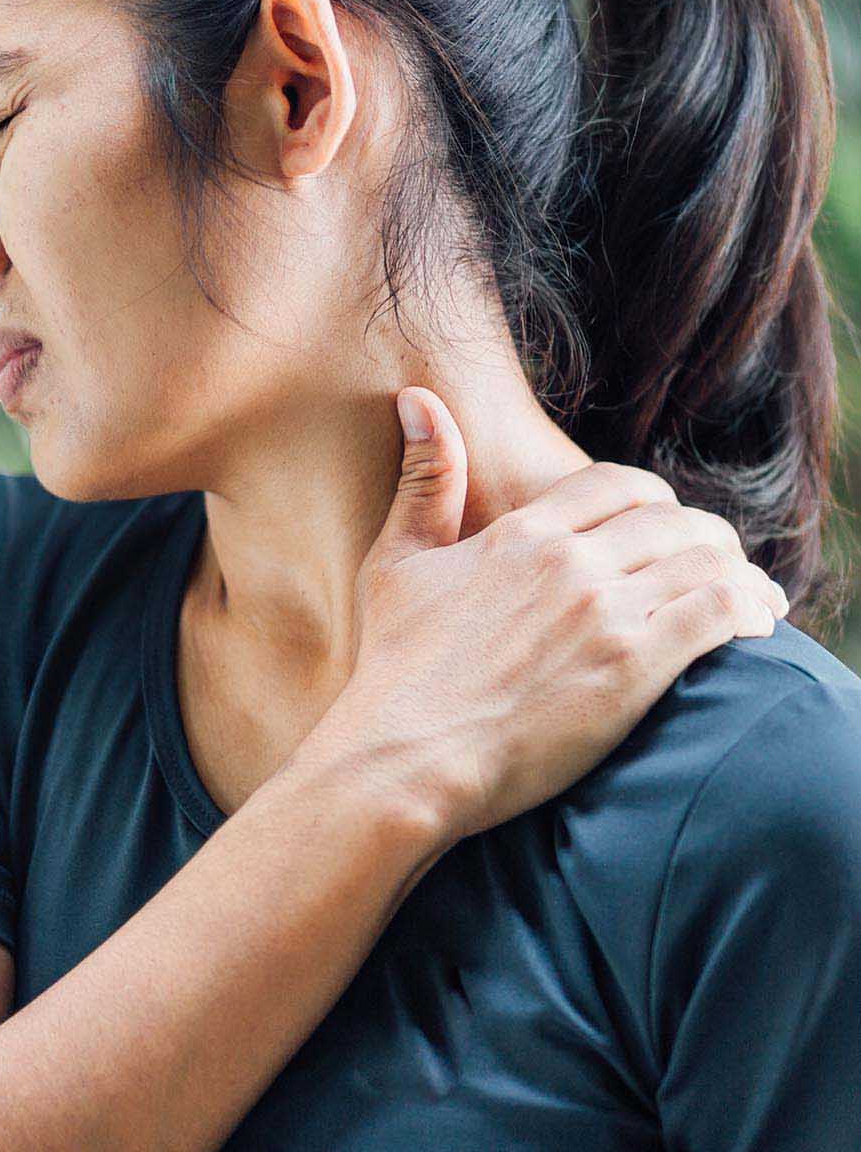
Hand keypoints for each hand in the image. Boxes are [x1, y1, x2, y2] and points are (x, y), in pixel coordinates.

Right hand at [308, 386, 787, 848]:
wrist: (409, 754)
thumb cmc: (397, 665)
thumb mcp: (398, 560)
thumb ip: (424, 478)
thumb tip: (417, 398)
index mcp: (522, 534)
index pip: (618, 485)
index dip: (653, 500)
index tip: (664, 526)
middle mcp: (569, 561)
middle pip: (673, 521)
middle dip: (705, 539)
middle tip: (718, 566)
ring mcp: (602, 613)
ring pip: (706, 561)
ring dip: (738, 574)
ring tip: (752, 599)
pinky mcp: (632, 667)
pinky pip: (718, 613)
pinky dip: (747, 612)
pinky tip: (754, 628)